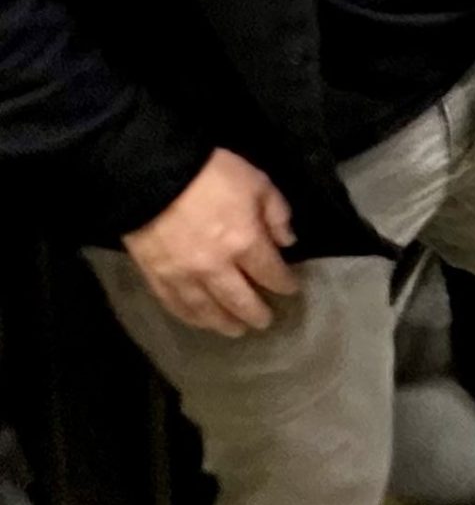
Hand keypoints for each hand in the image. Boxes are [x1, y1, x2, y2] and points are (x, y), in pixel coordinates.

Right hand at [122, 150, 298, 336]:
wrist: (153, 175)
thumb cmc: (212, 174)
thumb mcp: (257, 182)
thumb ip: (277, 213)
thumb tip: (288, 242)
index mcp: (245, 242)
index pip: (270, 272)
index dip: (284, 283)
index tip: (291, 290)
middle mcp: (217, 268)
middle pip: (240, 300)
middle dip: (256, 312)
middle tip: (265, 322)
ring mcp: (184, 276)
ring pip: (207, 310)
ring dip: (224, 323)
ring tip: (236, 330)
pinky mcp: (157, 277)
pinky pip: (176, 305)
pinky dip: (190, 317)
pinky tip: (199, 322)